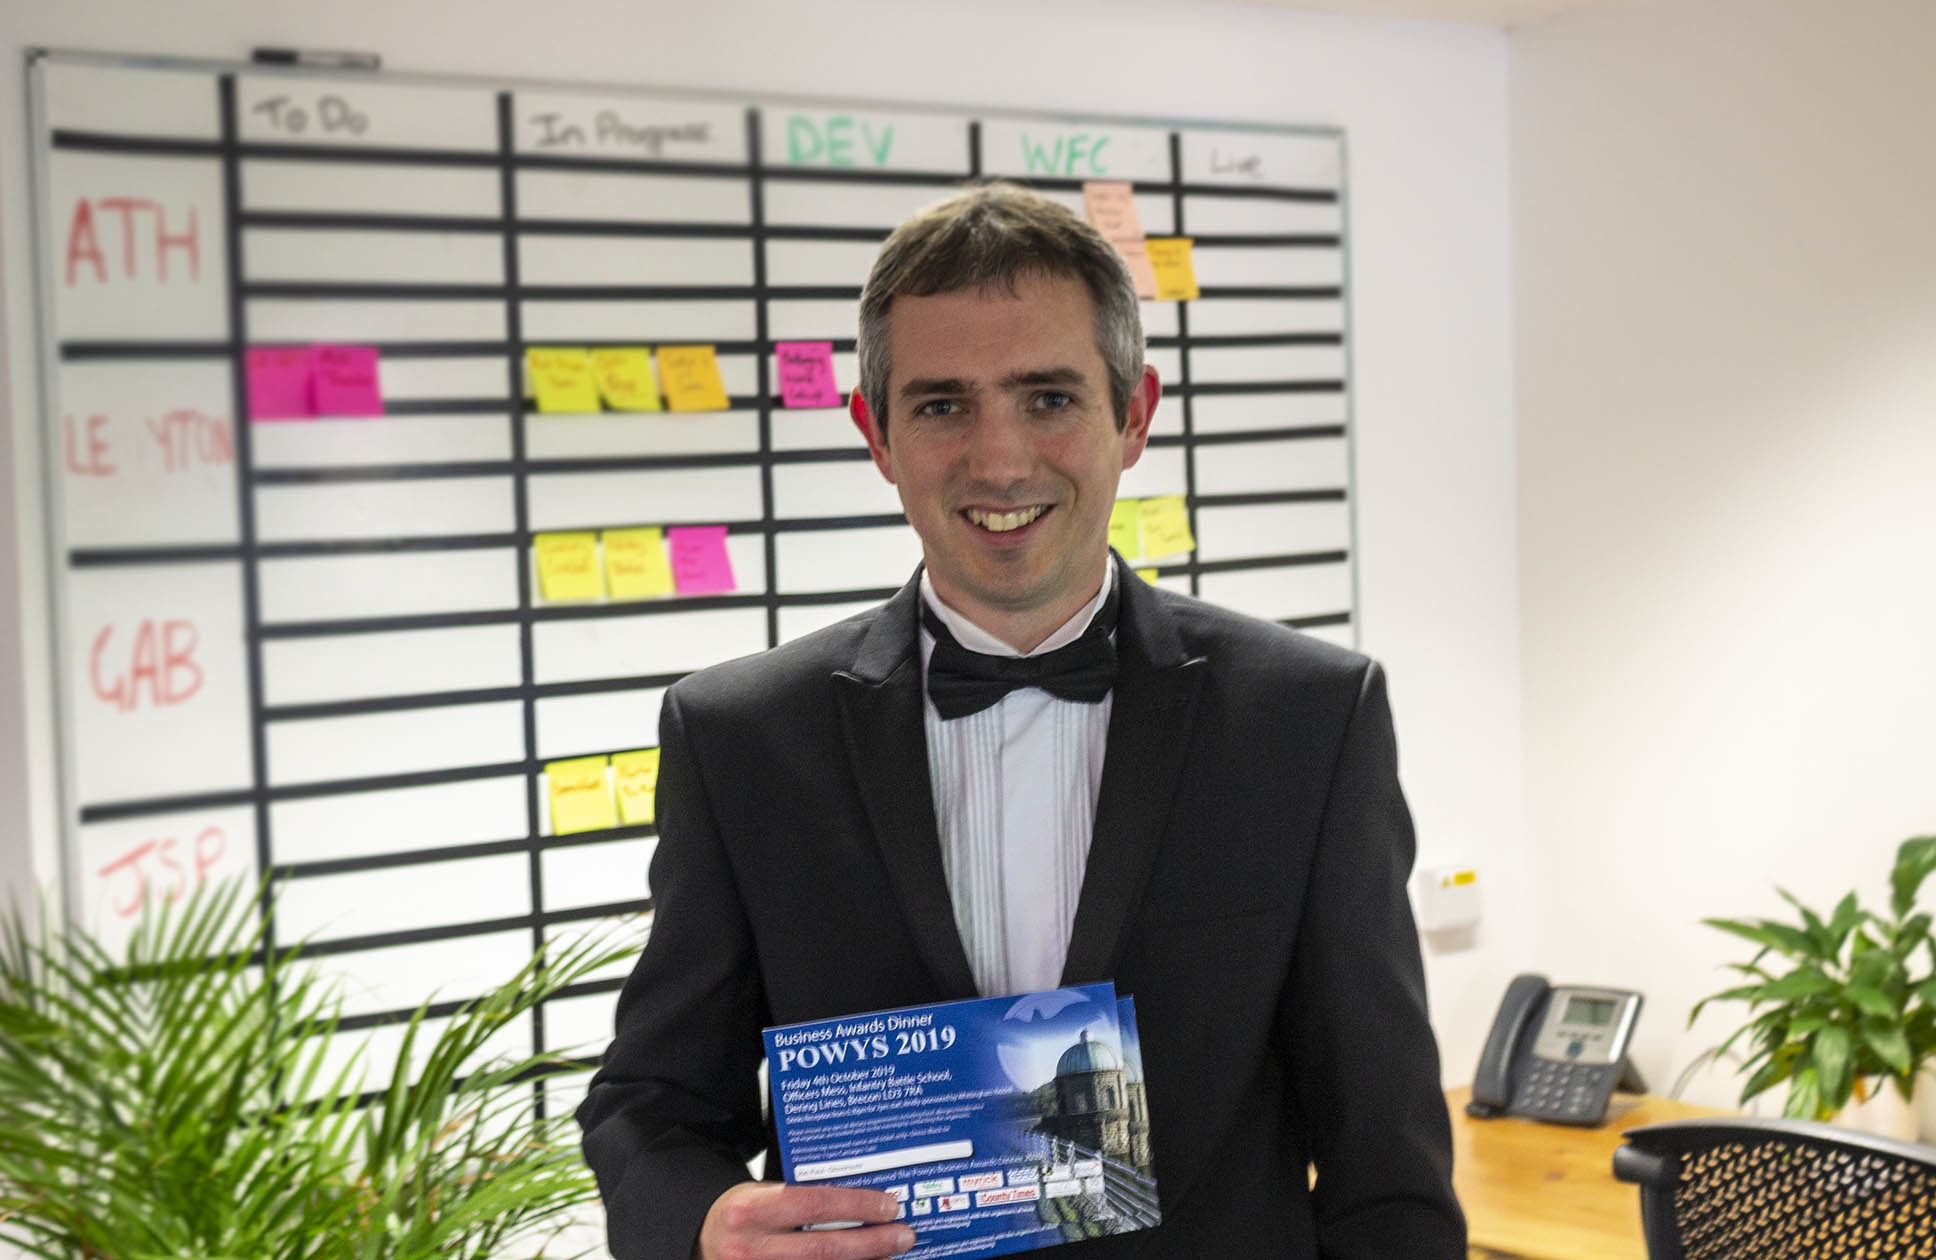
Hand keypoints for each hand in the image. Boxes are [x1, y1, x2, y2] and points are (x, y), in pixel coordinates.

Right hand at [696, 1182, 914, 1259]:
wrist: (700, 1243)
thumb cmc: (739, 1215)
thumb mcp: (760, 1194)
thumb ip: (801, 1198)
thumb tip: (859, 1203)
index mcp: (751, 1209)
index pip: (815, 1204)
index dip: (857, 1206)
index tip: (888, 1206)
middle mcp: (752, 1248)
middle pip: (825, 1248)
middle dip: (871, 1243)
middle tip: (904, 1235)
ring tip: (890, 1256)